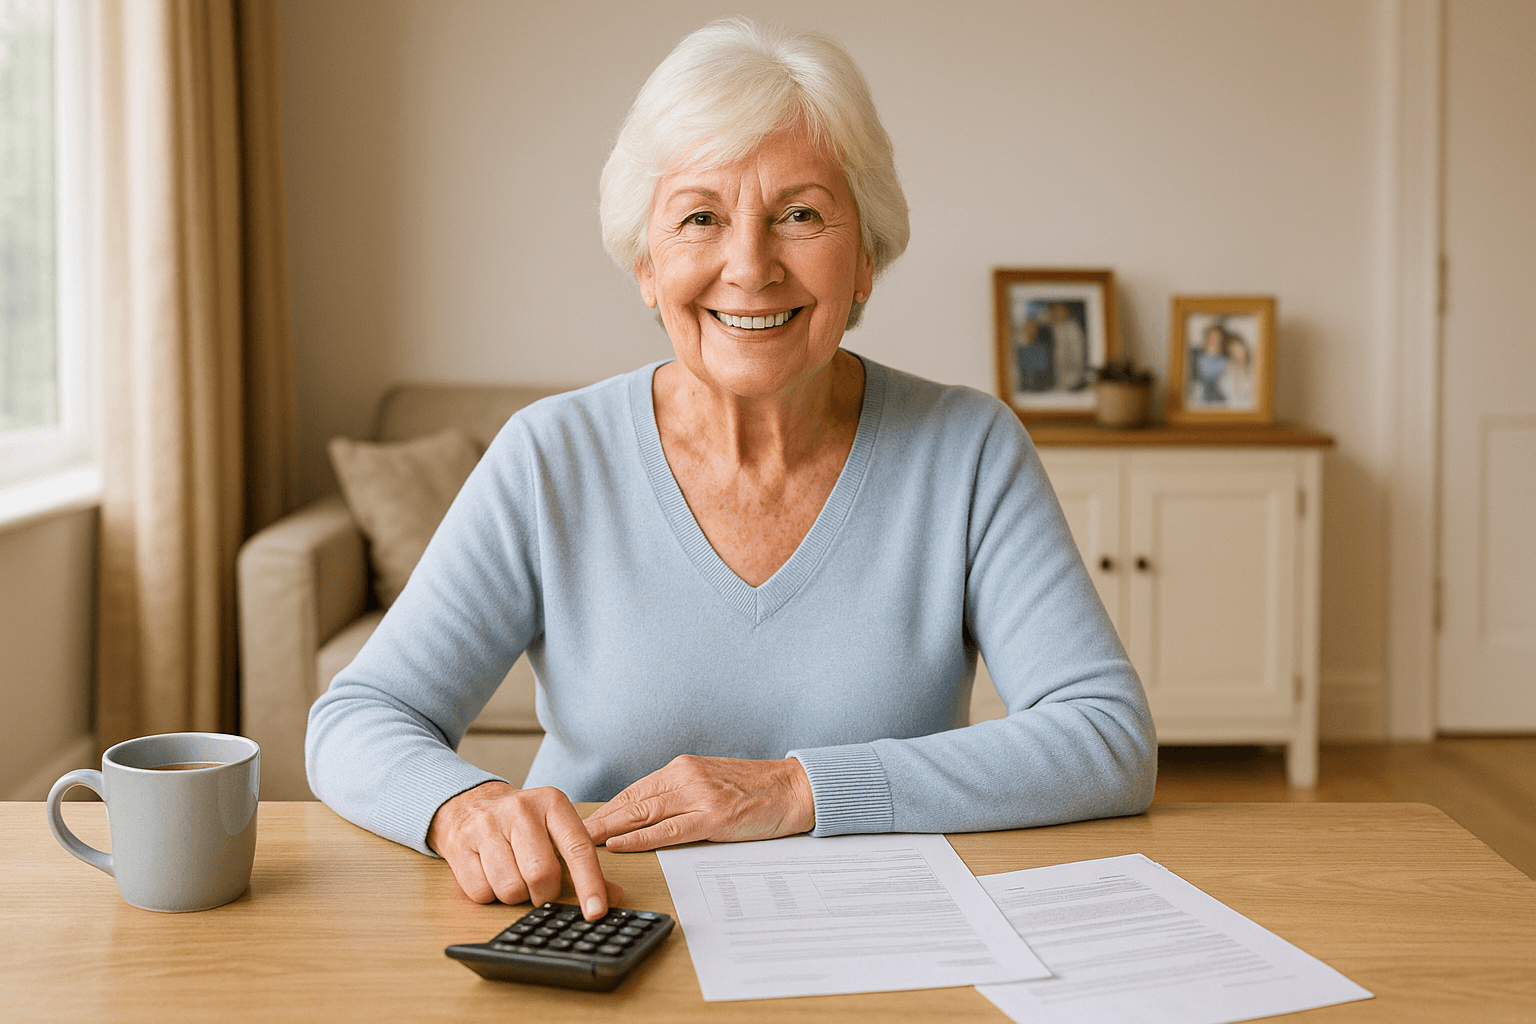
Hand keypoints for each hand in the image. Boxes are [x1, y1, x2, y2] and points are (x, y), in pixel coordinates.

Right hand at [426, 781, 623, 918]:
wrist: (469, 803)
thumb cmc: (521, 823)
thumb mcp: (555, 830)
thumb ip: (583, 863)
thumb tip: (613, 896)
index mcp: (552, 803)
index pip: (578, 848)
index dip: (589, 884)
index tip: (596, 912)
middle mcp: (520, 810)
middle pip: (541, 874)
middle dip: (544, 894)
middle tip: (540, 888)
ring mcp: (486, 826)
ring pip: (510, 888)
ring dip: (516, 896)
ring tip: (514, 876)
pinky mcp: (460, 846)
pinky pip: (481, 893)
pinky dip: (490, 895)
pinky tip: (491, 875)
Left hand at [584, 755, 815, 852]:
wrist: (794, 788)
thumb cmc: (756, 789)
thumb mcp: (713, 782)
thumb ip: (683, 792)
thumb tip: (650, 812)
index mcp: (684, 767)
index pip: (635, 790)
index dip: (607, 808)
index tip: (585, 821)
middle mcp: (686, 777)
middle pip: (632, 801)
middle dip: (599, 819)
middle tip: (566, 833)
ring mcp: (699, 796)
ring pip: (643, 814)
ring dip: (609, 829)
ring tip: (582, 841)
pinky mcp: (714, 818)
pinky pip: (668, 830)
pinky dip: (640, 839)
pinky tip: (619, 845)